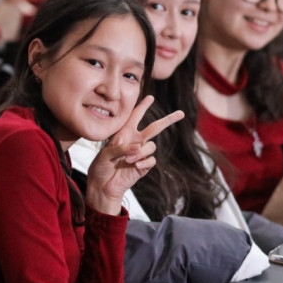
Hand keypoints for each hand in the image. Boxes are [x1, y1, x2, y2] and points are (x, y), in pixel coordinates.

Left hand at [84, 96, 183, 215]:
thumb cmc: (100, 167)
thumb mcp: (105, 154)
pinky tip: (134, 166)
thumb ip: (121, 148)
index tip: (150, 97)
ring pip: (151, 146)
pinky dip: (144, 162)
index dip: (142, 106)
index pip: (134, 117)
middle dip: (168, 120)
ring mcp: (140, 154)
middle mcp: (135, 141)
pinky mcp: (144, 166)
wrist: (103, 186)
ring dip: (141, 152)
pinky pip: (151, 160)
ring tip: (127, 161)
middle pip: (155, 127)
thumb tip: (138, 148)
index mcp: (124, 134)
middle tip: (181, 113)